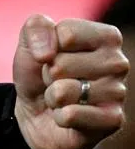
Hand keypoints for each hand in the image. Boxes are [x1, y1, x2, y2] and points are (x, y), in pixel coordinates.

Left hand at [13, 13, 127, 148]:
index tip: (52, 56)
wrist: (35, 110)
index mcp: (106, 37)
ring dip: (53, 97)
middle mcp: (119, 63)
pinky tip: (68, 115)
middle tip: (56, 80)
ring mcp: (118, 93)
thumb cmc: (39, 70)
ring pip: (64, 91)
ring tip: (62, 97)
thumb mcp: (29, 41)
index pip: (67, 33)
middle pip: (62, 63)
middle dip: (48, 74)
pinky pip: (70, 115)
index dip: (47, 47)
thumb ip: (36, 27)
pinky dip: (59, 117)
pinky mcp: (113, 121)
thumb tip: (47, 54)